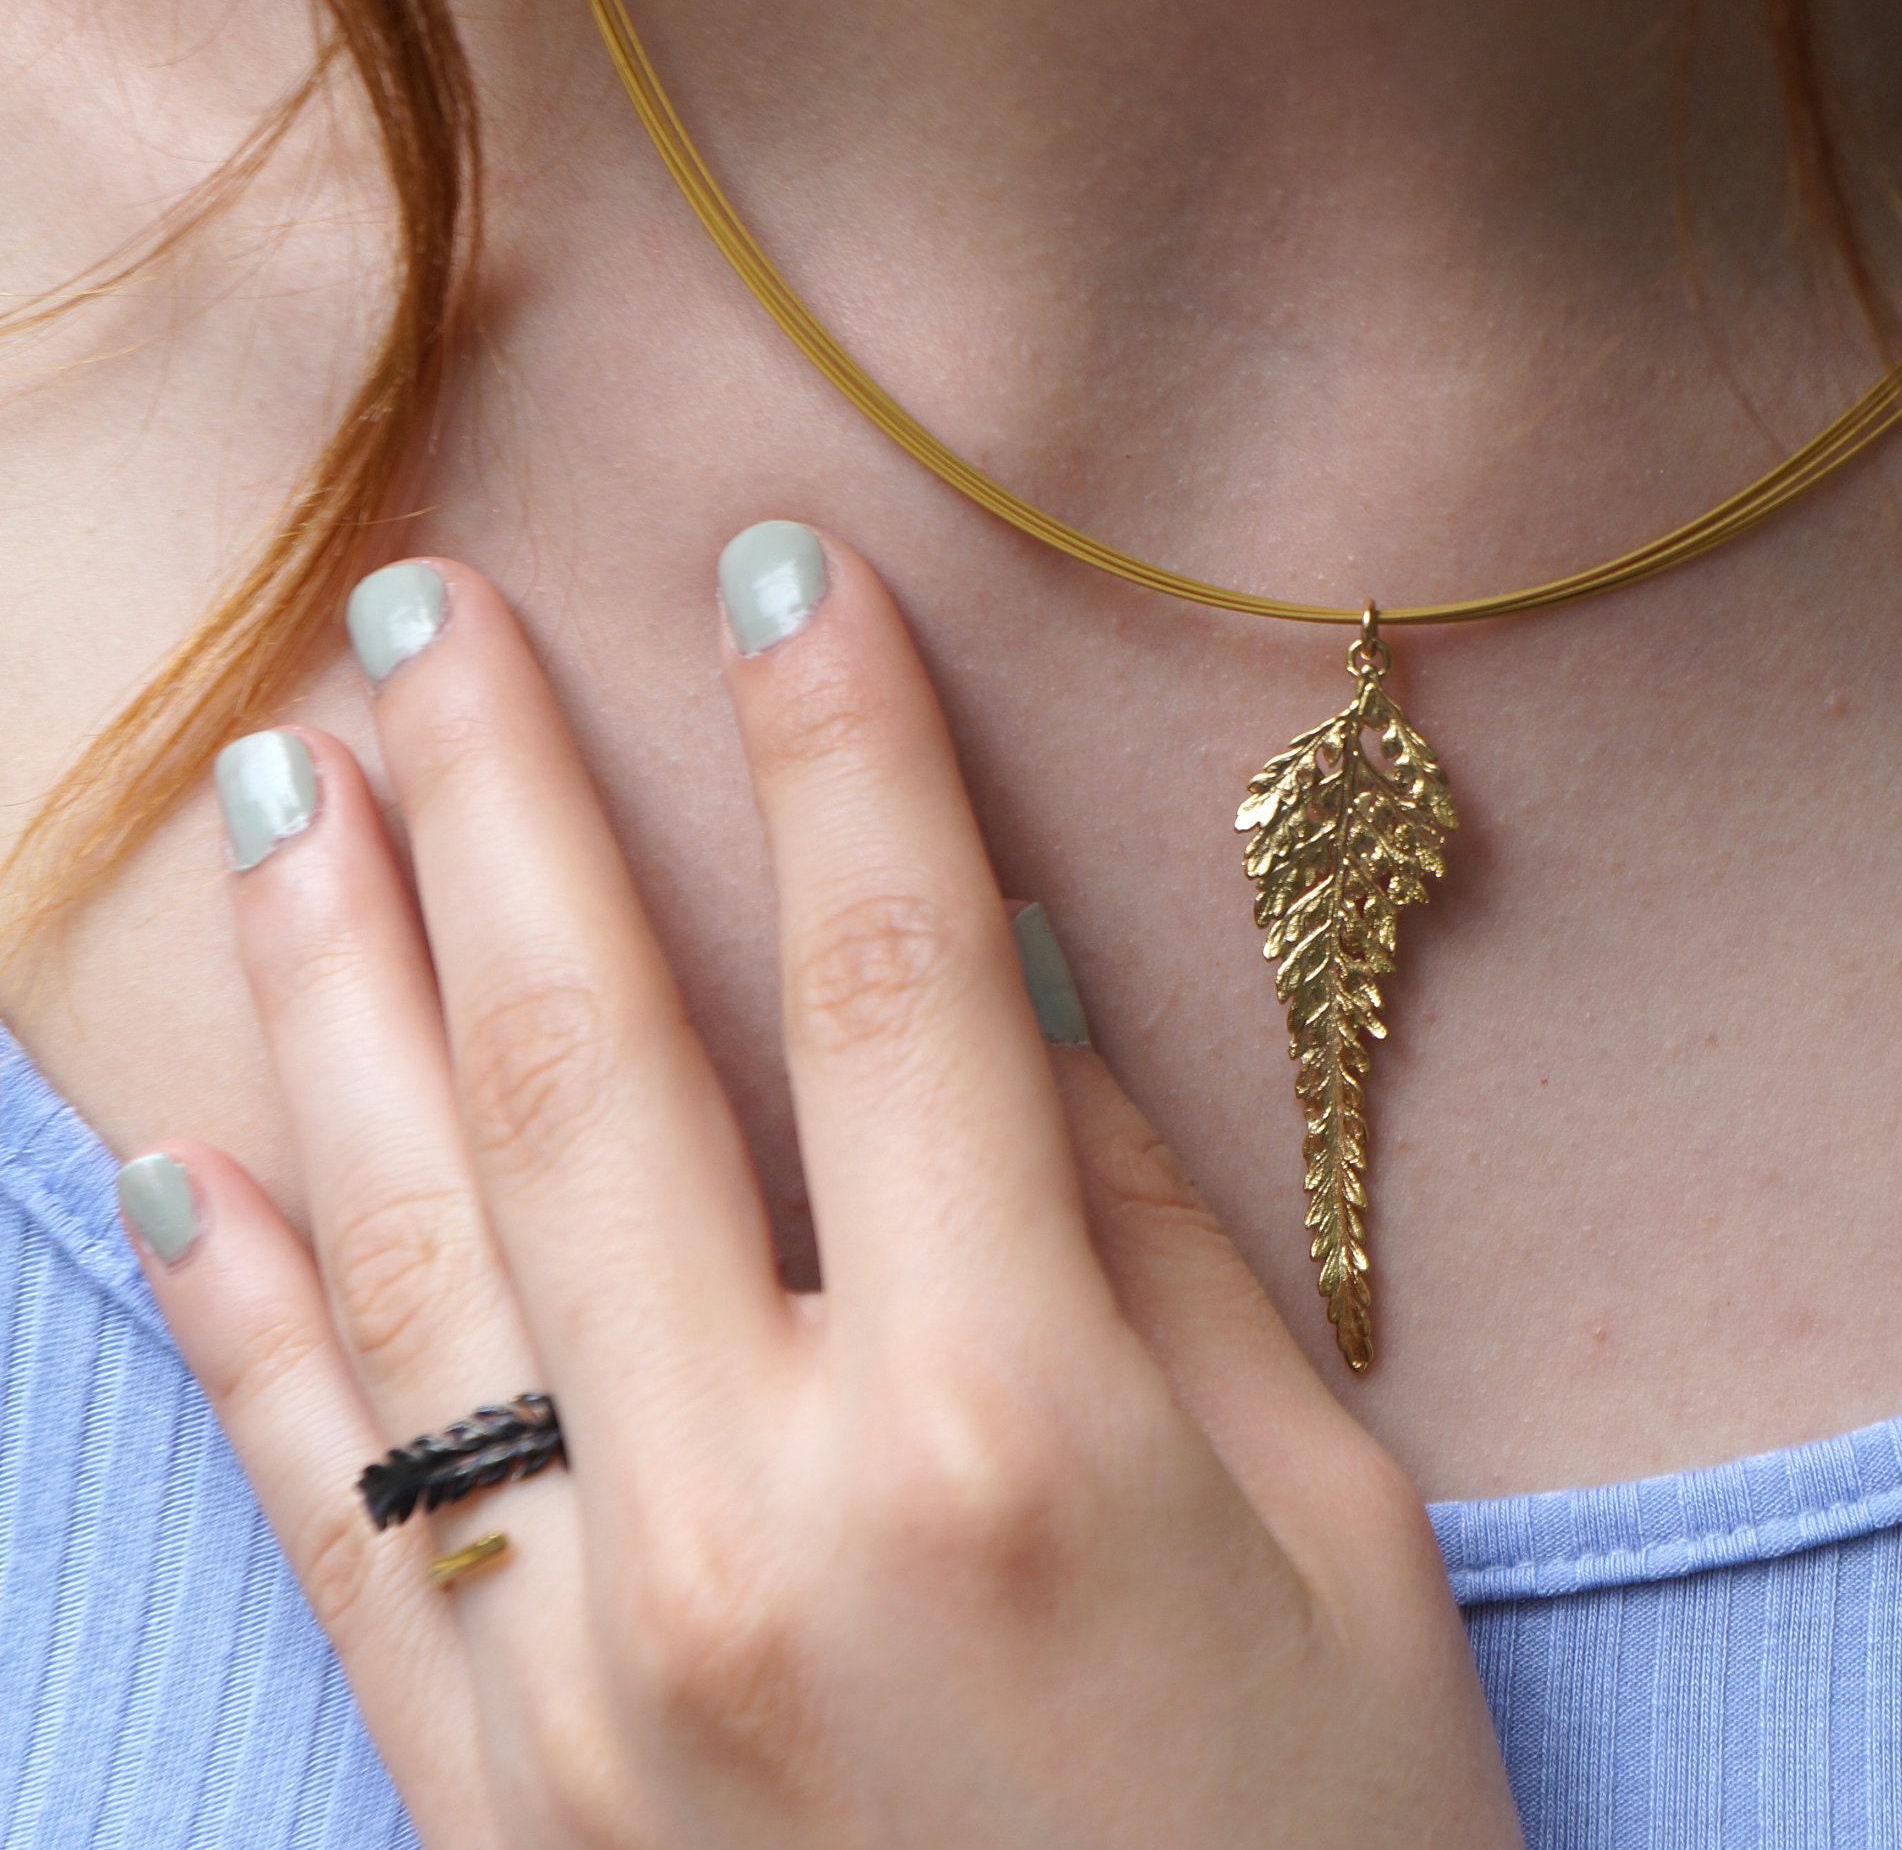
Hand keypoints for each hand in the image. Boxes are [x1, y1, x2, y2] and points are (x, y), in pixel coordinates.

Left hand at [113, 523, 1524, 1847]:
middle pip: (601, 1059)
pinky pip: (333, 1506)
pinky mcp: (490, 1802)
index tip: (782, 564)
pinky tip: (180, 1150)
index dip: (839, 745)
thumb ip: (1151, 1239)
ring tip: (281, 785)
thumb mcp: (1331, 1527)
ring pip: (417, 1239)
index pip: (895, 983)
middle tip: (438, 607)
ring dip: (334, 981)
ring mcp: (583, 1672)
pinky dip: (240, 1315)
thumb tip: (1000, 985)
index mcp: (1011, 1428)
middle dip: (514, 798)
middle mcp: (756, 1519)